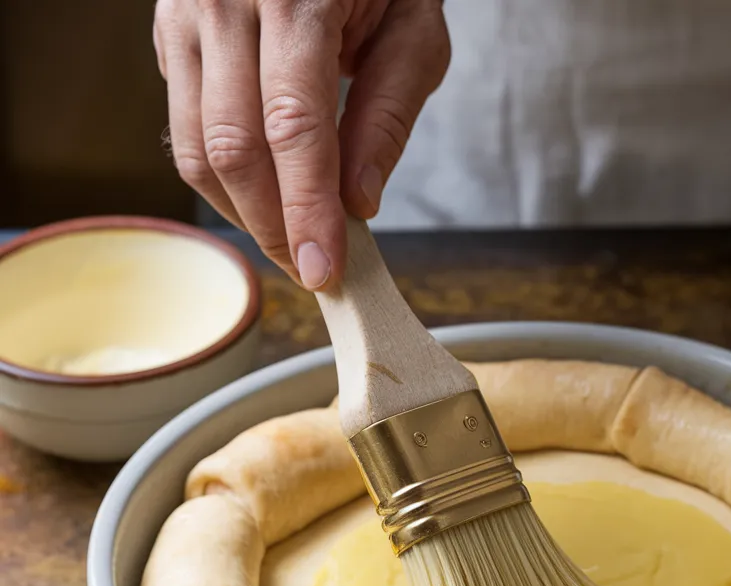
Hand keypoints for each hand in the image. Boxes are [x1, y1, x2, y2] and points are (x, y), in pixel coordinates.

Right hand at [153, 0, 449, 289]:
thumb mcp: (414, 32)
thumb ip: (387, 116)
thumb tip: (357, 204)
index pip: (293, 128)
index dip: (306, 210)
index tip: (322, 269)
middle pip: (233, 148)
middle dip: (273, 226)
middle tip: (310, 268)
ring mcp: (186, 15)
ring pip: (196, 148)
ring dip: (243, 212)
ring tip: (290, 236)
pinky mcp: (170, 33)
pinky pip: (183, 126)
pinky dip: (223, 177)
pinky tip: (263, 191)